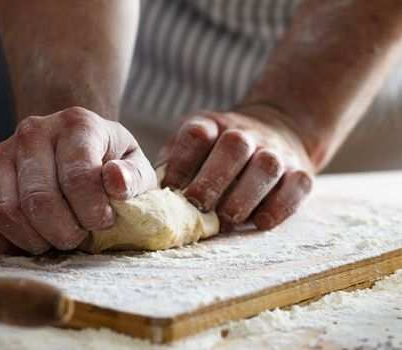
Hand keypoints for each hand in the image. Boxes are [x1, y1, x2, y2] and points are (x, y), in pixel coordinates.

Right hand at [0, 107, 155, 253]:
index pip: (78, 177)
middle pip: (39, 200)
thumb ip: (132, 177)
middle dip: (64, 233)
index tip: (103, 222)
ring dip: (35, 240)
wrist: (73, 148)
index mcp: (76, 124)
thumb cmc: (108, 163)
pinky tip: (27, 240)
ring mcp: (0, 154)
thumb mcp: (135, 167)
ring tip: (56, 238)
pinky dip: (0, 244)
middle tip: (79, 237)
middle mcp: (32, 132)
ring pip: (5, 213)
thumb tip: (115, 181)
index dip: (92, 212)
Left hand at [158, 107, 313, 230]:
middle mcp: (247, 134)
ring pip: (266, 167)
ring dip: (245, 195)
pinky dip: (280, 207)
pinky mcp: (301, 172)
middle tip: (197, 205)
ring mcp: (277, 152)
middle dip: (214, 179)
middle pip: (234, 147)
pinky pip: (296, 187)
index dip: (182, 161)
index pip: (197, 134)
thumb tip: (150, 195)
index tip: (171, 188)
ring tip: (227, 218)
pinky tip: (260, 222)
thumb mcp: (194, 146)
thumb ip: (174, 165)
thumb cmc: (220, 151)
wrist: (279, 128)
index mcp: (214, 125)